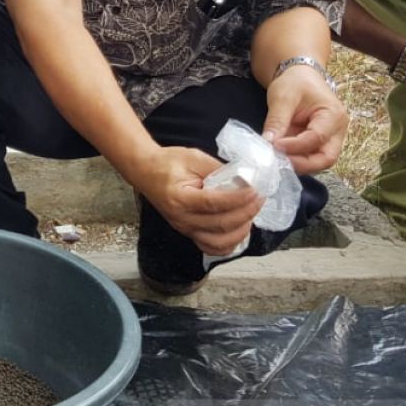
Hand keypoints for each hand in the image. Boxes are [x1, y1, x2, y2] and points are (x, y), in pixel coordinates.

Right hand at [133, 146, 262, 255]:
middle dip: (246, 213)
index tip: (255, 190)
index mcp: (180, 199)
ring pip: (219, 243)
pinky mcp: (188, 232)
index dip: (239, 199)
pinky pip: (211, 248)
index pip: (215, 204)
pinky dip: (229, 244)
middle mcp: (182, 219)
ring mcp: (184, 229)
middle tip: (259, 199)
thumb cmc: (168, 162)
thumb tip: (244, 178)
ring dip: (240, 231)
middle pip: (221, 225)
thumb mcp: (193, 157)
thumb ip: (218, 168)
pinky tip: (239, 230)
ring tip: (251, 214)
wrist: (145, 171)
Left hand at [263, 65, 346, 173]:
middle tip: (277, 162)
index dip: (295, 146)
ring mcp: (330, 140)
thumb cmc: (295, 83)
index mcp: (333, 114)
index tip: (273, 146)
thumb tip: (268, 143)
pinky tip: (279, 157)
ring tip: (276, 159)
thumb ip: (277, 120)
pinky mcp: (319, 145)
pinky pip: (310, 159)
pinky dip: (295, 161)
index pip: (317, 138)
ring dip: (297, 164)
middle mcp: (337, 131)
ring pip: (318, 163)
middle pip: (326, 159)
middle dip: (301, 164)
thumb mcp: (283, 97)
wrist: (300, 77)